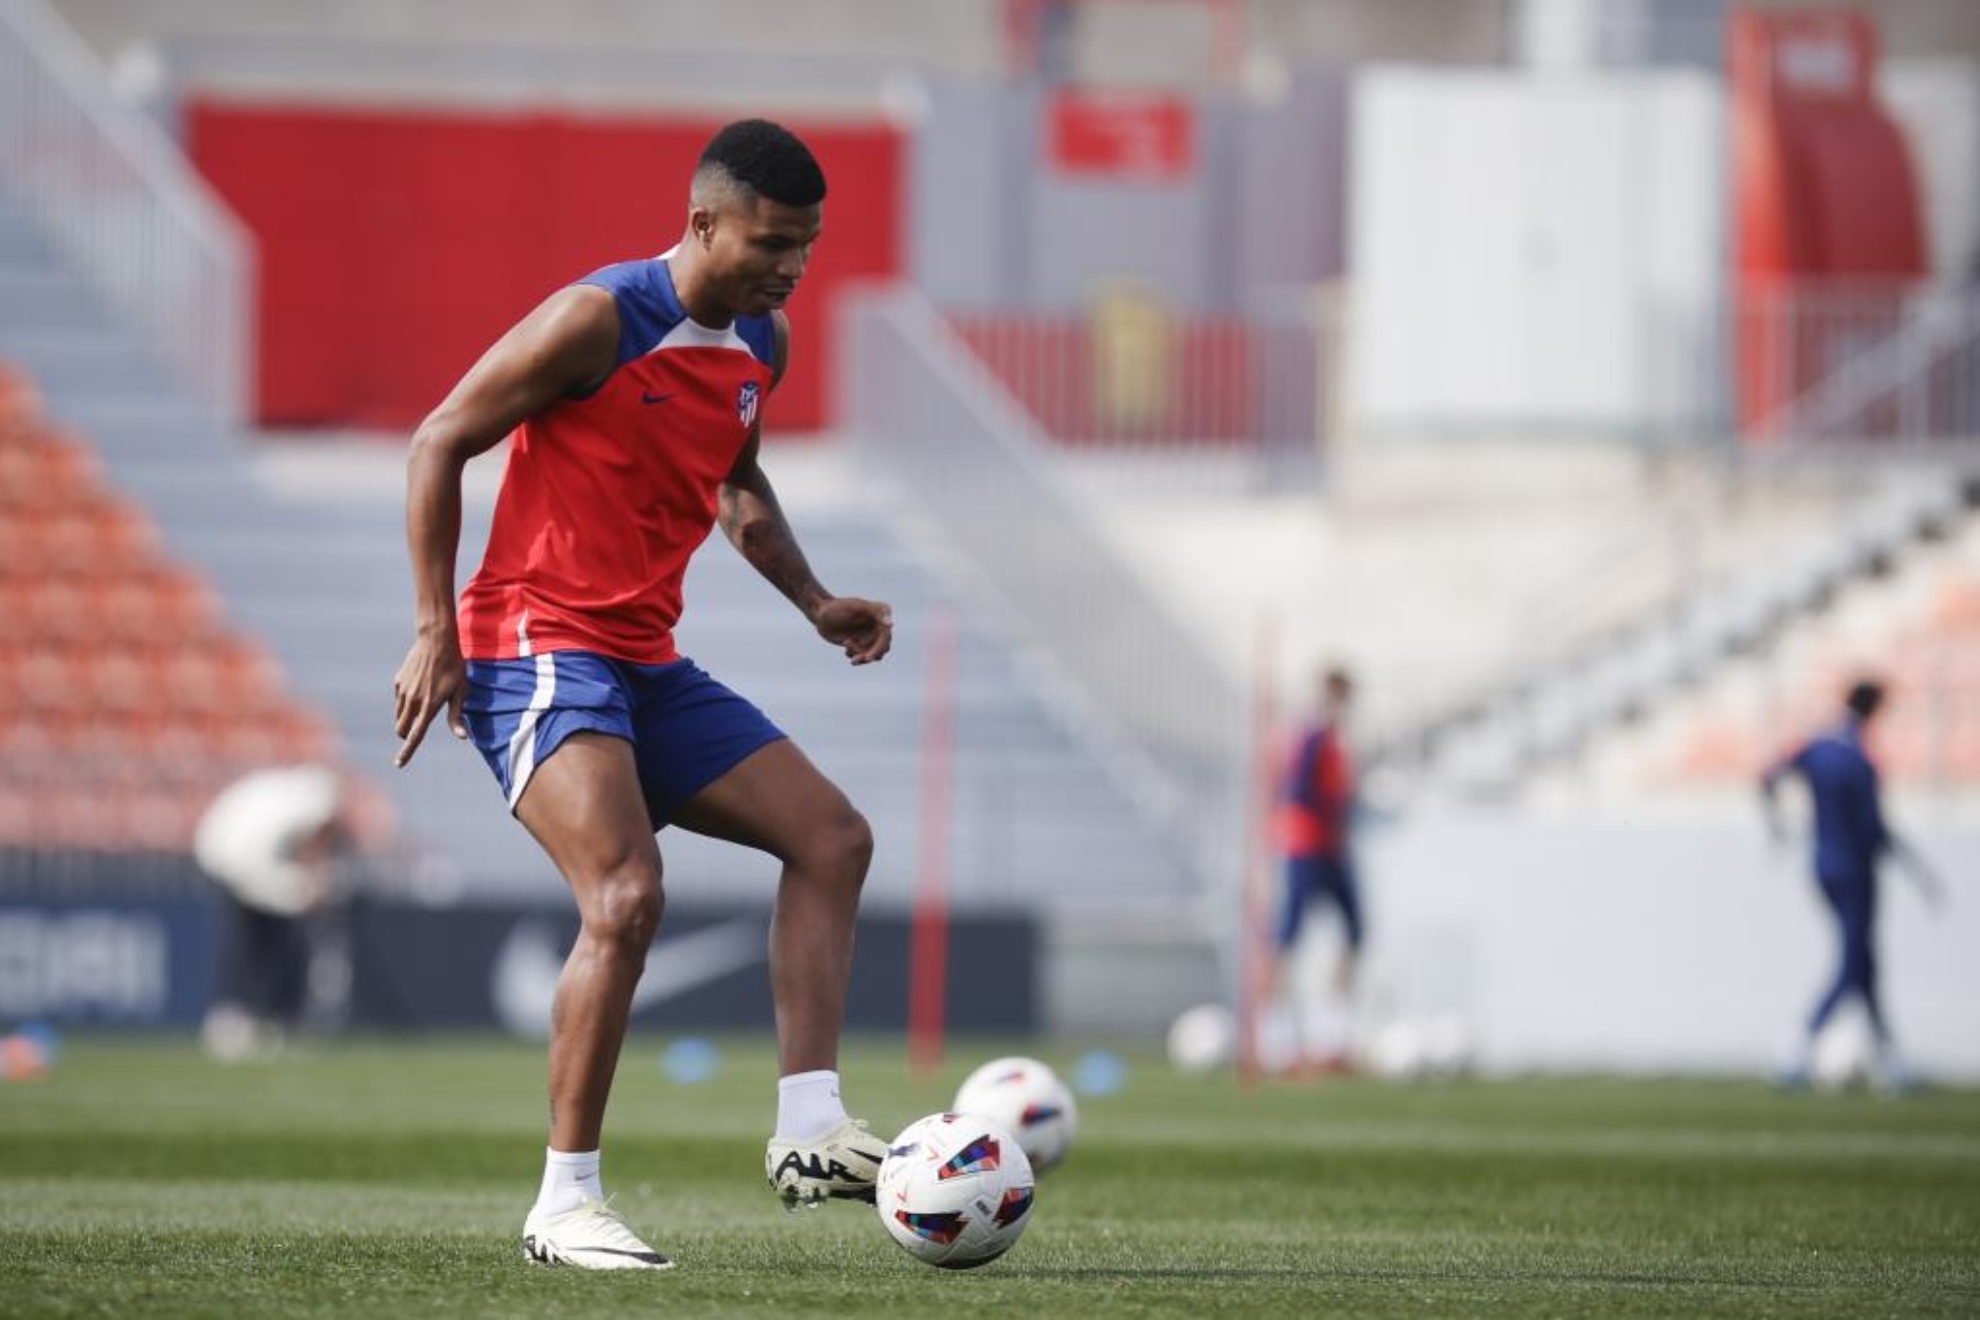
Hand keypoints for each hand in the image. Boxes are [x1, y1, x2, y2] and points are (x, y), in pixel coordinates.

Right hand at [392, 627, 468, 765]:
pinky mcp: (398, 682)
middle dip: (406, 735)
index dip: (407, 752)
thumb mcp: (460, 691)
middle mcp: (413, 701)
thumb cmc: (454, 667)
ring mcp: (403, 691)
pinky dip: (404, 704)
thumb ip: (457, 716)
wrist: (436, 641)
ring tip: (422, 706)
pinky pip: (398, 700)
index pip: (415, 735)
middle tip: (417, 728)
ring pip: (398, 716)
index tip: (399, 764)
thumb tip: (462, 737)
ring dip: (405, 720)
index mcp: (429, 707)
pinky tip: (418, 690)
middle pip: (401, 729)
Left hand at [813, 596, 892, 665]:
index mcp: (880, 614)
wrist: (820, 614)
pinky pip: (863, 656)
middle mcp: (878, 625)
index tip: (870, 654)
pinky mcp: (860, 644)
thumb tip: (891, 624)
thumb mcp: (855, 607)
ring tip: (847, 651)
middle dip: (871, 654)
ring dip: (862, 656)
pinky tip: (845, 646)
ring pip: (873, 654)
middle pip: (882, 647)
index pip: (886, 634)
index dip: (881, 645)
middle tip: (861, 658)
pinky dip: (855, 655)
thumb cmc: (837, 607)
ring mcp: (869, 635)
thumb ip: (875, 612)